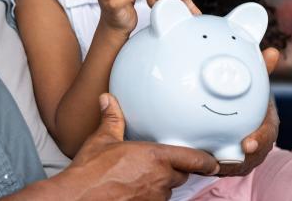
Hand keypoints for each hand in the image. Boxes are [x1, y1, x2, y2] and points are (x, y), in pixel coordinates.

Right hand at [63, 94, 219, 199]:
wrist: (78, 198)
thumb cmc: (89, 171)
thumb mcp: (101, 140)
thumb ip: (111, 119)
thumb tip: (108, 100)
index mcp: (155, 157)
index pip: (193, 159)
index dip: (206, 162)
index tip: (213, 162)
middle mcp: (160, 179)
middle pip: (181, 175)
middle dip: (175, 170)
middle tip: (164, 164)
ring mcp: (154, 198)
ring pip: (168, 190)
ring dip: (162, 184)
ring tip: (144, 177)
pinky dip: (150, 196)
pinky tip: (135, 190)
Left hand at [217, 47, 280, 176]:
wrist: (243, 112)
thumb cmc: (250, 98)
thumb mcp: (255, 83)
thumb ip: (261, 69)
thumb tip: (273, 52)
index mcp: (268, 123)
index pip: (267, 133)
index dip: (260, 140)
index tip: (248, 145)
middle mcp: (260, 141)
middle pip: (253, 156)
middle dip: (240, 160)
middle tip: (223, 160)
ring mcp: (248, 155)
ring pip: (239, 165)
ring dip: (226, 167)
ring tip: (210, 164)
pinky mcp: (234, 162)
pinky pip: (225, 168)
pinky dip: (215, 167)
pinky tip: (201, 164)